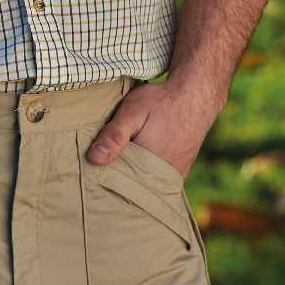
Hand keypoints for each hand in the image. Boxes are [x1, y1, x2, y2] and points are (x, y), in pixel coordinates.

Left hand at [85, 79, 222, 178]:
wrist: (195, 97)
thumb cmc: (161, 102)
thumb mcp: (132, 112)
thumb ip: (114, 135)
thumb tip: (94, 159)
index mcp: (147, 169)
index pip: (117, 184)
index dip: (101, 177)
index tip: (89, 170)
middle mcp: (162, 179)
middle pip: (130, 187)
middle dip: (114, 180)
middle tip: (98, 169)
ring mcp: (172, 178)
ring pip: (144, 185)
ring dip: (130, 177)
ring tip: (115, 164)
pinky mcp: (179, 173)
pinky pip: (156, 181)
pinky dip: (144, 175)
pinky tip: (134, 164)